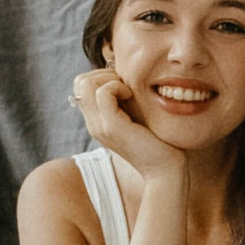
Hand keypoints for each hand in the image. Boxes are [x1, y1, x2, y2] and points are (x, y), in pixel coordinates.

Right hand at [71, 64, 182, 180]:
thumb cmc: (158, 142)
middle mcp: (93, 123)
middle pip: (79, 81)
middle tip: (125, 85)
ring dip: (109, 78)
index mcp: (97, 121)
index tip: (123, 84)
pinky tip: (132, 96)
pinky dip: (117, 86)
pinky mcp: (111, 127)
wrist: (165, 170)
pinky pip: (103, 93)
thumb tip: (123, 75)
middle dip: (104, 73)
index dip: (101, 76)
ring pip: (86, 84)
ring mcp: (99, 125)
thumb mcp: (136, 116)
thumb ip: (125, 100)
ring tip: (128, 91)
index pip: (80, 85)